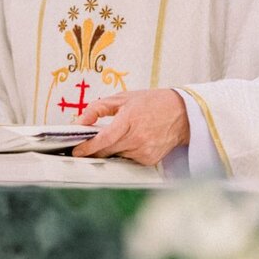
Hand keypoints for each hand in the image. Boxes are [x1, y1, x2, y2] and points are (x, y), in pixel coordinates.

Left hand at [71, 88, 188, 166]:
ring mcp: (144, 151)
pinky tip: (132, 141)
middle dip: (94, 151)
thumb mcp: (124, 98)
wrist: (182, 114)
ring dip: (110, 150)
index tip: (76, 150)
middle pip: (107, 151)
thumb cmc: (153, 103)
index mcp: (130, 119)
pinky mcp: (149, 160)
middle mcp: (138, 138)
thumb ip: (99, 108)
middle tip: (84, 148)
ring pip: (116, 156)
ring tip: (118, 137)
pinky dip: (124, 152)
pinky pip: (128, 159)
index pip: (104, 138)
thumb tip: (81, 121)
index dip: (88, 147)